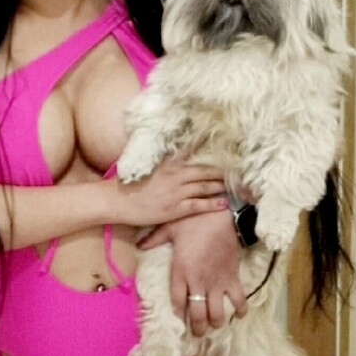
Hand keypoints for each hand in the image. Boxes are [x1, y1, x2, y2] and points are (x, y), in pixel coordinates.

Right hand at [113, 155, 227, 228]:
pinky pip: (198, 205)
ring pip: (205, 187)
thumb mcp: (149, 167)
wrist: (117, 200)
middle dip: (222, 171)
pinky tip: (224, 203)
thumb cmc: (130, 183)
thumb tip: (177, 152)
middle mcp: (175, 175)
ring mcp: (176, 192)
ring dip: (221, 186)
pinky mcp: (175, 208)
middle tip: (238, 170)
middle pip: (205, 170)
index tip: (225, 146)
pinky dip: (212, 204)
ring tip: (236, 186)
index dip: (209, 149)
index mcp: (168, 163)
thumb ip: (165, 160)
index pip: (192, 151)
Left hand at [138, 207, 248, 343]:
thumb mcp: (169, 228)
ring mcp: (216, 282)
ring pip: (216, 313)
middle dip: (197, 328)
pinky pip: (239, 299)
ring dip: (216, 323)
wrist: (221, 215)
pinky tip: (239, 314)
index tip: (178, 321)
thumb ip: (154, 239)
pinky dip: (240, 310)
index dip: (178, 315)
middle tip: (197, 332)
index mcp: (181, 272)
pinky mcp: (232, 278)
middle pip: (197, 315)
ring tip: (215, 325)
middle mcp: (198, 282)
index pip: (177, 302)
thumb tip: (140, 245)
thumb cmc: (193, 220)